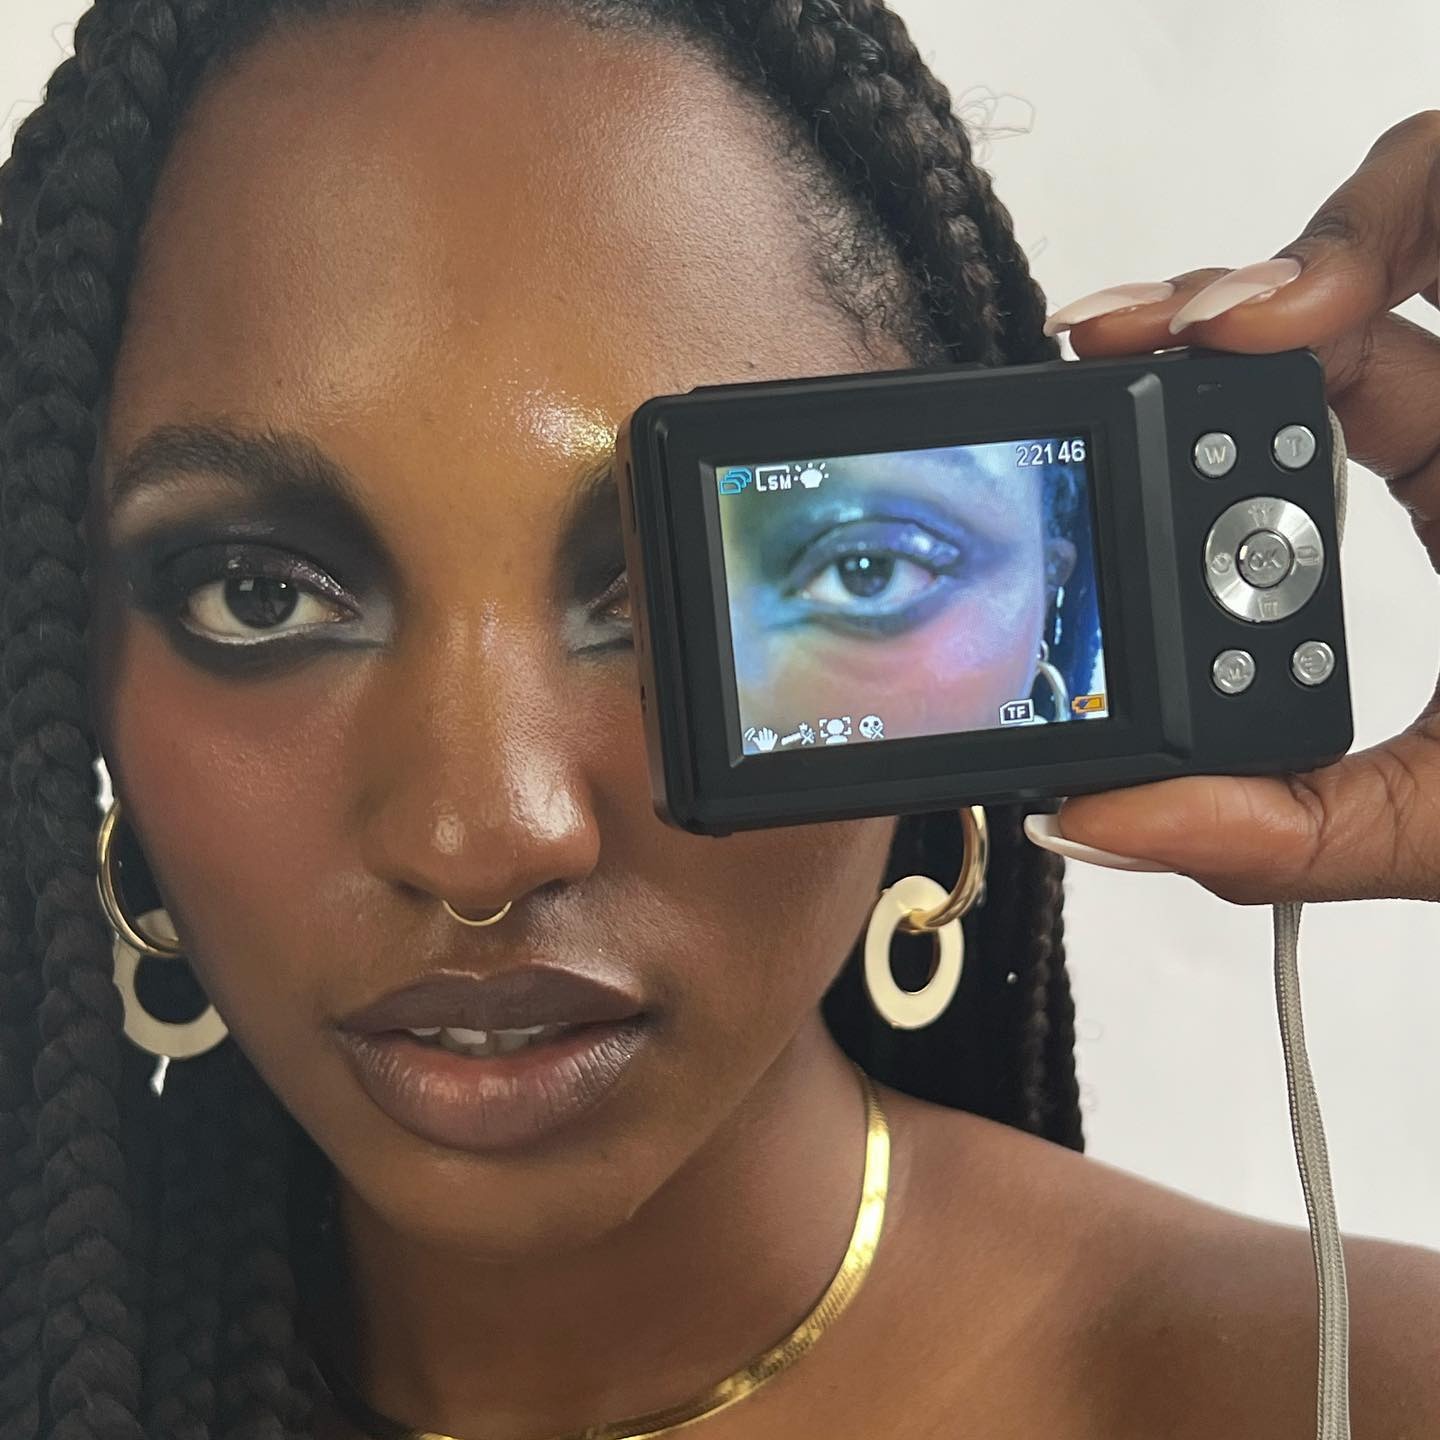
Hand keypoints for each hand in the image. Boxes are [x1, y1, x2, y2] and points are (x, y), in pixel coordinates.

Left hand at [1034, 111, 1439, 904]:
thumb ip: (1283, 832)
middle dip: (1192, 318)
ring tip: (1210, 324)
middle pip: (1310, 311)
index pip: (1280, 439)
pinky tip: (1297, 309)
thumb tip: (1085, 823)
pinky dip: (1384, 217)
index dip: (1158, 440)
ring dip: (1290, 252)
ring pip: (1397, 205)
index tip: (1067, 467)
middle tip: (1099, 358)